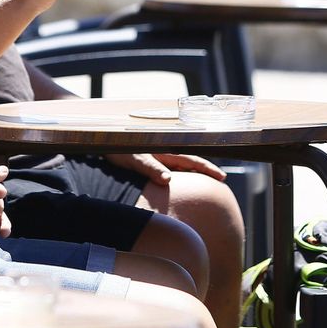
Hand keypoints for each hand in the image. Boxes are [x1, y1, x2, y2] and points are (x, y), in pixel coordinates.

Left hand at [105, 152, 228, 185]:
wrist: (104, 143)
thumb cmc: (120, 150)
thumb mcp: (135, 159)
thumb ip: (151, 168)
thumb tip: (168, 180)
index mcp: (166, 151)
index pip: (192, 160)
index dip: (207, 168)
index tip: (222, 177)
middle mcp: (165, 154)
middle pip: (191, 163)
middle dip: (205, 172)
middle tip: (221, 181)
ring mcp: (159, 158)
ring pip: (182, 167)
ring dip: (193, 174)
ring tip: (205, 184)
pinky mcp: (152, 162)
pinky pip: (171, 170)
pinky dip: (180, 176)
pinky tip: (181, 183)